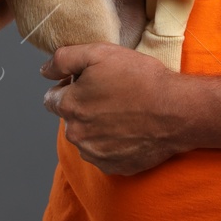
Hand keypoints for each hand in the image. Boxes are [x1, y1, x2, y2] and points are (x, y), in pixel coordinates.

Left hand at [40, 43, 194, 174]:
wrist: (176, 111)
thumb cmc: (140, 79)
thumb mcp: (99, 53)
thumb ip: (64, 59)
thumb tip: (44, 71)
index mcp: (69, 106)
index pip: (51, 99)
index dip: (69, 87)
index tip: (91, 82)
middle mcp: (77, 135)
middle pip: (70, 119)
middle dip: (83, 107)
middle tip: (111, 94)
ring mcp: (95, 154)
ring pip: (86, 137)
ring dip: (97, 126)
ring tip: (123, 112)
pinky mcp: (114, 167)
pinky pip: (104, 154)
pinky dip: (113, 143)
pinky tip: (130, 129)